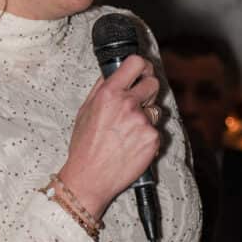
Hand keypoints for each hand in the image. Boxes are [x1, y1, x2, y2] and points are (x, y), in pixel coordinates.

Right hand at [58, 54, 160, 221]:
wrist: (89, 178)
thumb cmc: (84, 146)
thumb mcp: (85, 111)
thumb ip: (101, 88)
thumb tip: (113, 72)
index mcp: (109, 93)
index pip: (136, 63)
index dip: (144, 66)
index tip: (144, 71)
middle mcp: (127, 104)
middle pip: (154, 83)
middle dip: (149, 92)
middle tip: (139, 104)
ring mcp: (142, 121)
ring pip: (156, 110)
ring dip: (147, 118)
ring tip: (128, 133)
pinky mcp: (152, 138)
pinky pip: (156, 131)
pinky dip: (148, 138)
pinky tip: (132, 146)